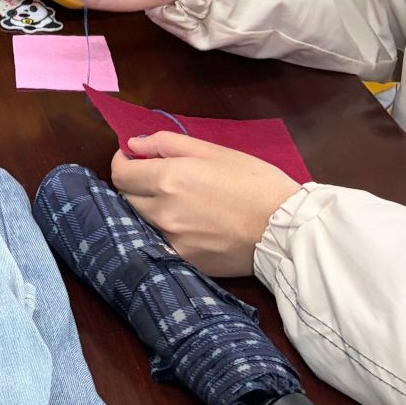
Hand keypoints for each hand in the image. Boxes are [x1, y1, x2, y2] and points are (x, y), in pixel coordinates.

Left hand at [109, 132, 302, 277]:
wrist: (285, 229)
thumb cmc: (254, 182)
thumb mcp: (213, 150)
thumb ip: (167, 144)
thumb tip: (133, 144)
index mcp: (168, 179)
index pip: (120, 173)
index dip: (121, 162)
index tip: (130, 158)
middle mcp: (163, 212)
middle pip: (126, 198)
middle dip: (135, 184)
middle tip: (156, 177)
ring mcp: (172, 240)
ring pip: (142, 221)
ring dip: (149, 208)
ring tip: (176, 201)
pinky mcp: (185, 261)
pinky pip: (162, 242)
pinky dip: (166, 231)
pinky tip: (188, 224)